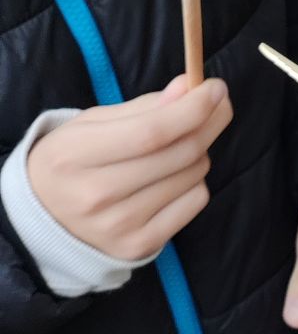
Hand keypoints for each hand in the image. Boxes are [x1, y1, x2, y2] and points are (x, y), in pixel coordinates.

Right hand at [28, 76, 232, 260]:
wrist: (45, 217)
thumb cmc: (74, 159)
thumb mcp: (93, 123)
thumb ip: (144, 107)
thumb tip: (189, 88)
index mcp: (74, 155)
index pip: (151, 132)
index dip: (192, 108)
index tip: (216, 88)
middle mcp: (95, 195)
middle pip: (179, 153)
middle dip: (209, 123)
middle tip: (218, 105)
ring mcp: (119, 226)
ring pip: (193, 175)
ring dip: (199, 152)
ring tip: (177, 147)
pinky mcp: (139, 245)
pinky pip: (195, 202)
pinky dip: (194, 182)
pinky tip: (172, 178)